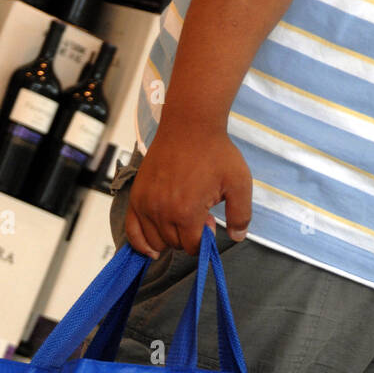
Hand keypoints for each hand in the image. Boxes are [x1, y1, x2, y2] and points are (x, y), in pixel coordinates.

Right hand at [125, 125, 251, 257]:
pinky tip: (151, 249)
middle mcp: (162, 212)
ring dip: (169, 237)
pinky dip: (140, 243)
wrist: (189, 123)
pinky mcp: (136, 197)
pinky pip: (132, 231)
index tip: (210, 221)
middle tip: (197, 214)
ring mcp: (146, 204)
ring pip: (155, 241)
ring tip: (180, 218)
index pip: (192, 247)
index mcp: (186, 212)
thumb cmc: (215, 151)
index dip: (204, 238)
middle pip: (174, 245)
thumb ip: (241, 214)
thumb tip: (238, 237)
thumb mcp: (239, 182)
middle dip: (188, 236)